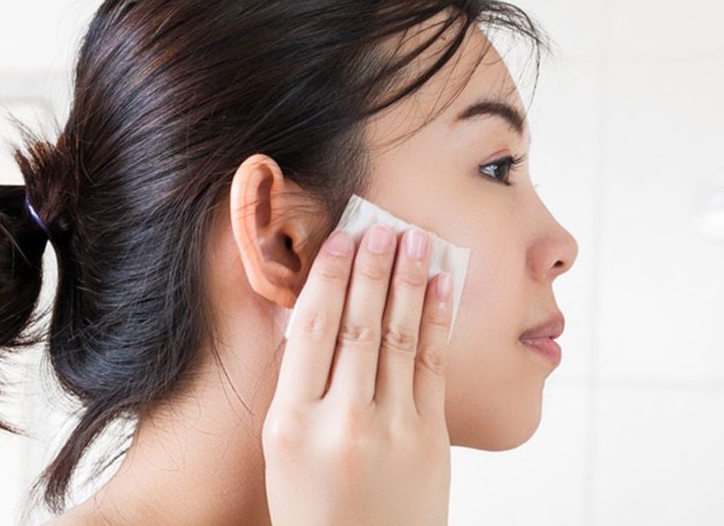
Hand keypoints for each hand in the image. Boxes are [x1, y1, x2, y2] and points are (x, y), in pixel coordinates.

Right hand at [262, 223, 452, 525]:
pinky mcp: (430, 438)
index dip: (328, 278)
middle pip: (357, 326)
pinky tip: (440, 285)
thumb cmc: (315, 507)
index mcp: (291, 424)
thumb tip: (310, 312)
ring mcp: (391, 430)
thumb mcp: (283, 451)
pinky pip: (433, 366)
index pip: (311, 331)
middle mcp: (341, 423)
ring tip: (414, 240)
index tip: (340, 239)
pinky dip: (437, 320)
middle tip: (380, 226)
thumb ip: (297, 387)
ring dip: (407, 282)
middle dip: (371, 270)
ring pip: (398, 339)